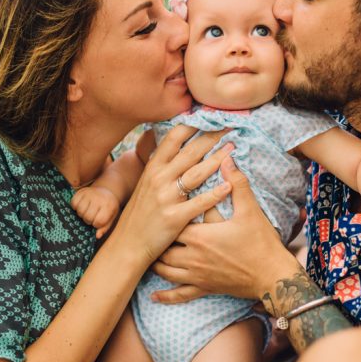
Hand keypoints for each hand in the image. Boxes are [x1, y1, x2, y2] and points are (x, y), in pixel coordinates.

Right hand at [71, 187, 119, 238]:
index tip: (98, 221)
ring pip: (79, 211)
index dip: (96, 225)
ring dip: (81, 214)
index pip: (98, 222)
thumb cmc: (109, 207)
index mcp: (108, 206)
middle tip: (91, 217)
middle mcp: (99, 198)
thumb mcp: (112, 217)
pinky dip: (75, 207)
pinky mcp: (81, 191)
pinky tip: (81, 206)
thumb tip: (97, 236)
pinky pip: (73, 203)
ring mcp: (89, 193)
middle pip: (88, 217)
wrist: (107, 191)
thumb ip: (105, 227)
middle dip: (88, 220)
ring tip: (86, 212)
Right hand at [108, 126, 233, 266]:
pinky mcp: (174, 217)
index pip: (174, 138)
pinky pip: (198, 202)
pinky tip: (229, 185)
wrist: (127, 245)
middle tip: (231, 126)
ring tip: (233, 149)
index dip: (193, 125)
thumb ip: (160, 165)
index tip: (210, 116)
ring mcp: (166, 198)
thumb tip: (175, 145)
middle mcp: (158, 178)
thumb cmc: (140, 213)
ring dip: (217, 159)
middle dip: (212, 137)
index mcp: (152, 168)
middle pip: (190, 151)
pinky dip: (215, 194)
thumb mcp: (145, 183)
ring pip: (196, 174)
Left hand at [151, 157, 299, 301]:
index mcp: (200, 236)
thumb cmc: (262, 243)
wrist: (273, 277)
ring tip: (151, 253)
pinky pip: (180, 295)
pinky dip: (166, 296)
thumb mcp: (250, 210)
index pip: (172, 222)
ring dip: (157, 262)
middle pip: (163, 247)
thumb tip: (227, 158)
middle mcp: (192, 258)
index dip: (166, 214)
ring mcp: (197, 276)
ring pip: (166, 271)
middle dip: (158, 239)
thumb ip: (236, 183)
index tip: (162, 204)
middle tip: (152, 228)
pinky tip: (155, 296)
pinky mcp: (205, 289)